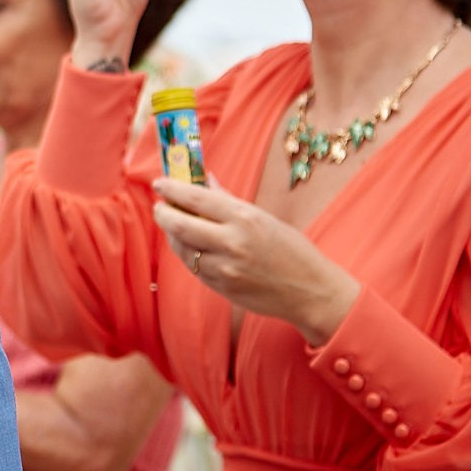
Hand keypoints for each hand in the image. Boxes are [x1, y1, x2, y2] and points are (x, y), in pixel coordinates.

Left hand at [151, 177, 361, 341]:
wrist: (311, 291)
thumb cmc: (291, 250)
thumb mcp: (263, 218)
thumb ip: (228, 201)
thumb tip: (204, 179)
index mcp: (245, 218)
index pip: (196, 198)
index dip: (172, 189)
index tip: (159, 183)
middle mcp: (231, 242)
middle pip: (179, 224)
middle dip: (163, 213)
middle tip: (160, 206)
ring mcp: (224, 267)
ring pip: (181, 247)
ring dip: (172, 234)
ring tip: (174, 224)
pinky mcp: (220, 286)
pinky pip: (193, 266)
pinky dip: (187, 252)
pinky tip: (190, 245)